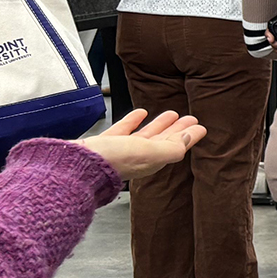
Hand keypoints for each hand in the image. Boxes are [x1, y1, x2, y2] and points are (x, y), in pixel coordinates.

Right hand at [78, 109, 206, 178]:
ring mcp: (121, 152)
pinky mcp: (105, 145)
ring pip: (146, 135)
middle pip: (164, 141)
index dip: (189, 137)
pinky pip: (124, 130)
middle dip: (177, 130)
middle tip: (191, 119)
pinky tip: (141, 113)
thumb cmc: (111, 161)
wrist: (75, 164)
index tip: (201, 127)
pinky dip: (134, 121)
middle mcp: (138, 158)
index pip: (176, 146)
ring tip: (172, 114)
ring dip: (159, 125)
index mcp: (152, 161)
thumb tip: (188, 138)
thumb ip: (171, 148)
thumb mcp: (149, 153)